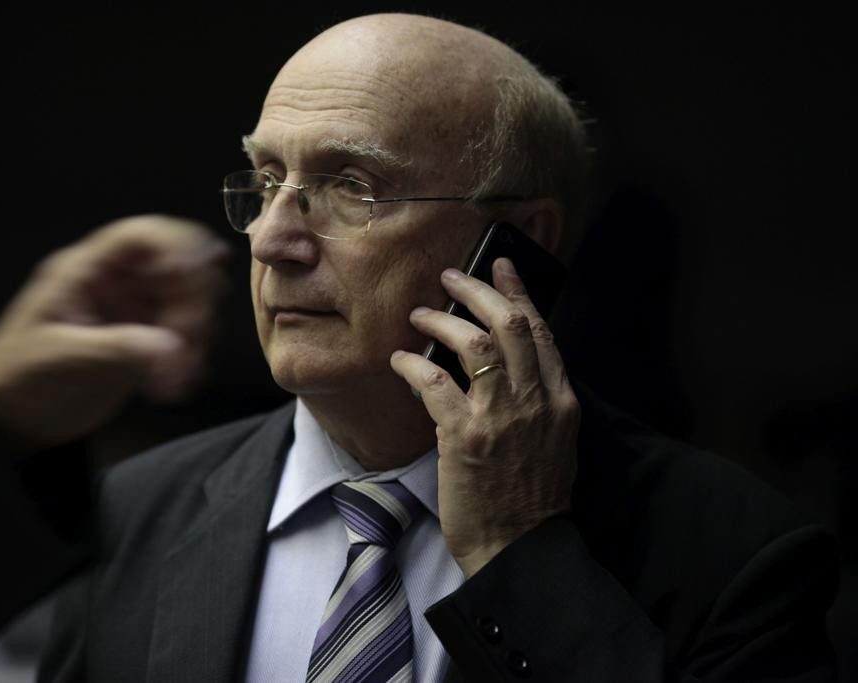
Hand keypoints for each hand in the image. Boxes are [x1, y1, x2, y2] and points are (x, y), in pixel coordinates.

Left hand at [0, 215, 228, 447]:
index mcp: (85, 271)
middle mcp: (116, 284)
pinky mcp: (144, 344)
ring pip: (186, 306)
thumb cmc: (17, 377)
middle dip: (192, 303)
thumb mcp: (59, 357)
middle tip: (190, 342)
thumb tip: (170, 344)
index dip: (174, 245)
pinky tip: (174, 387)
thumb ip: (113, 346)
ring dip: (195, 337)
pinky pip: (182, 340)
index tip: (194, 274)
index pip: (139, 237)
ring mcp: (133, 314)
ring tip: (179, 378)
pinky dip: (189, 359)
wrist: (10, 420)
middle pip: (175, 270)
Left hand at [390, 258, 578, 576]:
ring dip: (441, 321)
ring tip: (419, 314)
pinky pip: (434, 381)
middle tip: (449, 277)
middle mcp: (536, 401)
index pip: (542, 332)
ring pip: (475, 343)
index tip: (499, 266)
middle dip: (477, 291)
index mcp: (562, 401)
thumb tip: (508, 362)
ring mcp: (501, 417)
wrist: (517, 547)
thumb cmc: (531, 498)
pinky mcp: (464, 436)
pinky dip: (413, 364)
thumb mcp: (554, 442)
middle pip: (510, 324)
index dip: (518, 293)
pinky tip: (399, 360)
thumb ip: (538, 399)